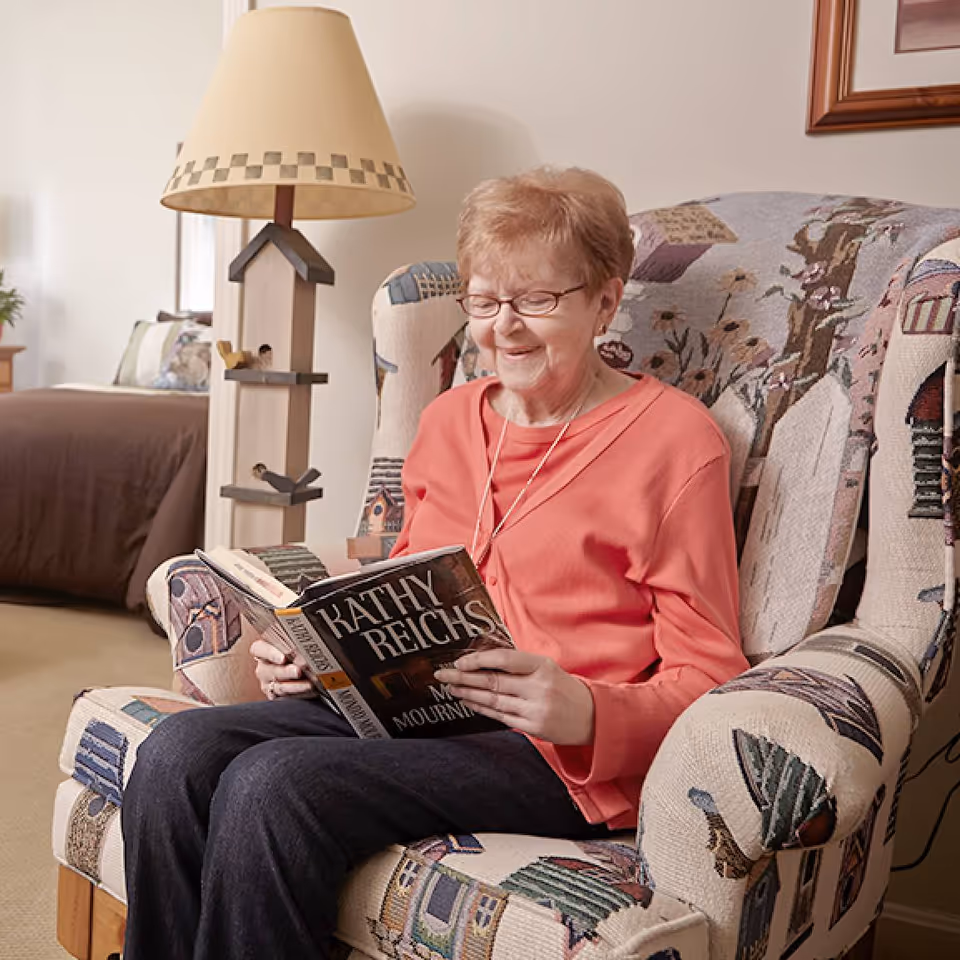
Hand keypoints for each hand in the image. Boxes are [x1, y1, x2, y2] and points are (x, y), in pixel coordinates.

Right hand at [250, 637, 312, 700]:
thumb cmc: (294, 651)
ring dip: (295, 686)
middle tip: (298, 671)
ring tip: (308, 685)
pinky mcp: (275, 695)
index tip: (283, 657)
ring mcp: (268, 683)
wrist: (298, 668)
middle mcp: (263, 667)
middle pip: (271, 670)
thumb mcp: (291, 643)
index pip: (258, 649)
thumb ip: (294, 642)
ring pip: (279, 686)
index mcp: (262, 650)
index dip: (270, 653)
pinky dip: (299, 694)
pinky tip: (309, 691)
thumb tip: (305, 642)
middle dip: (286, 671)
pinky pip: (286, 697)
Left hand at [434, 649, 594, 744]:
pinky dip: (482, 709)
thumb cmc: (564, 688)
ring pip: (494, 700)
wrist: (592, 716)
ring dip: (468, 694)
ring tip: (450, 689)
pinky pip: (501, 716)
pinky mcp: (533, 728)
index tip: (460, 662)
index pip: (505, 659)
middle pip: (494, 681)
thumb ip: (519, 666)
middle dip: (464, 678)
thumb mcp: (547, 668)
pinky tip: (468, 702)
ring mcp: (536, 709)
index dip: (480, 660)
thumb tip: (482, 662)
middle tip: (442, 675)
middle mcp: (539, 687)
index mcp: (543, 666)